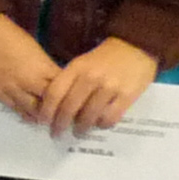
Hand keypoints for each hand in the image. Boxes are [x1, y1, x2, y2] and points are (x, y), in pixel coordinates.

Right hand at [0, 14, 61, 122]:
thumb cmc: (12, 37)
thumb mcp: (36, 50)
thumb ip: (46, 68)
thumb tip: (57, 80)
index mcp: (42, 69)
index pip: (63, 89)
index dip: (71, 98)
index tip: (76, 102)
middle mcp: (29, 82)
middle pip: (50, 105)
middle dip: (58, 111)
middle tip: (66, 116)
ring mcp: (12, 90)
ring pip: (32, 111)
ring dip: (42, 117)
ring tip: (50, 120)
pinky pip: (15, 109)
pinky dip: (26, 115)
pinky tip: (32, 117)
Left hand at [40, 37, 158, 137]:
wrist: (135, 46)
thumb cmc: (105, 57)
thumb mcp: (83, 63)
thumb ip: (71, 81)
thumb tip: (56, 107)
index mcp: (77, 67)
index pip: (54, 92)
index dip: (46, 110)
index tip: (42, 122)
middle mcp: (91, 78)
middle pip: (69, 107)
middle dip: (60, 124)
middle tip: (57, 134)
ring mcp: (109, 87)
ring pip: (89, 116)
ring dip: (81, 128)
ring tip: (79, 133)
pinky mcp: (127, 96)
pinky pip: (110, 118)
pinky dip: (102, 125)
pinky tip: (99, 125)